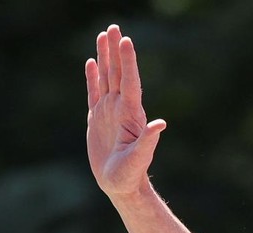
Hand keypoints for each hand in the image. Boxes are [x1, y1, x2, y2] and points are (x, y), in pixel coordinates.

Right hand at [85, 24, 166, 195]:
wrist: (120, 185)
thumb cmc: (130, 175)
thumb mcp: (139, 159)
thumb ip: (149, 142)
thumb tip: (161, 124)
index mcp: (130, 115)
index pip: (129, 82)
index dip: (128, 61)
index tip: (126, 41)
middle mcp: (120, 109)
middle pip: (117, 73)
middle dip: (116, 50)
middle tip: (114, 27)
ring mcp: (108, 112)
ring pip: (106, 78)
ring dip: (105, 57)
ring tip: (104, 35)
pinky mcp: (97, 119)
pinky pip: (93, 92)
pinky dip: (92, 76)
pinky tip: (91, 62)